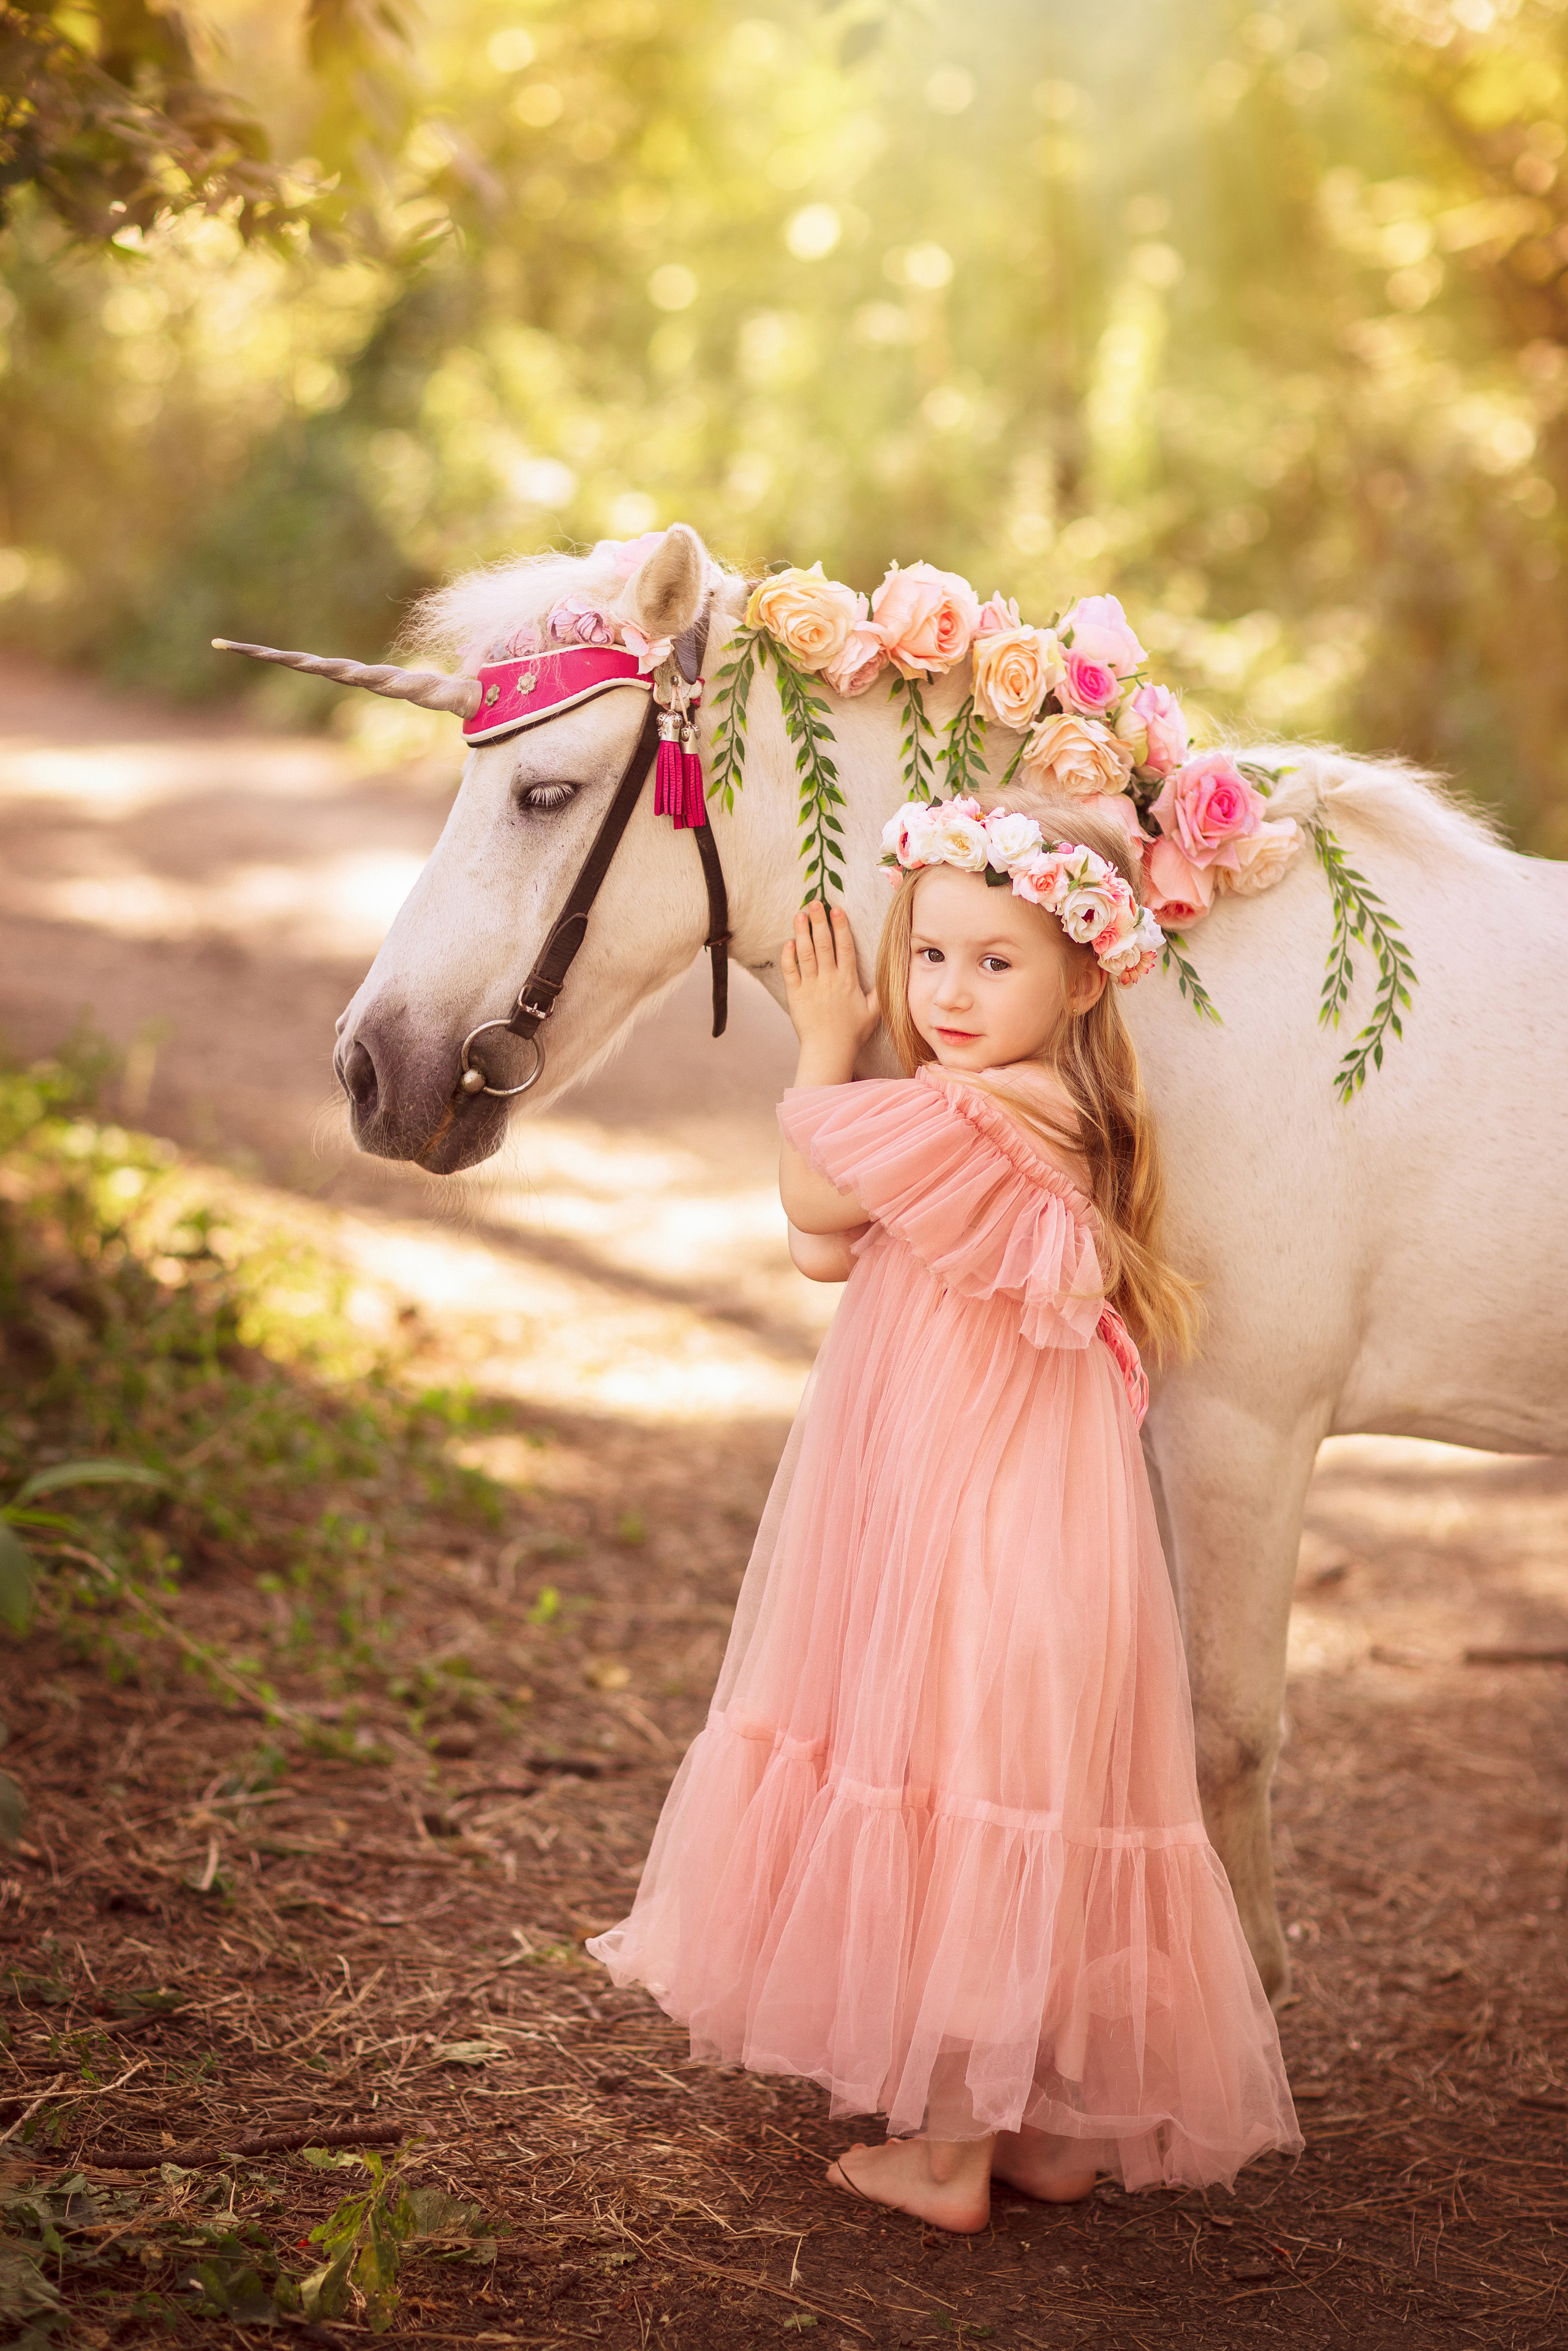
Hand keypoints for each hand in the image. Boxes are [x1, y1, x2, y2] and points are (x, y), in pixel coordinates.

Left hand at [781, 903, 879, 1083]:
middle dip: (819, 921)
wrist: (828, 1050)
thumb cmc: (852, 1033)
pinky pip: (791, 972)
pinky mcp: (796, 995)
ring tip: (799, 914)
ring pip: (806, 953)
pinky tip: (789, 942)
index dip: (840, 927)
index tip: (837, 910)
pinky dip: (789, 956)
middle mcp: (829, 980)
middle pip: (823, 944)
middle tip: (815, 902)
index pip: (844, 947)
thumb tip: (891, 974)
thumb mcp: (873, 1012)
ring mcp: (811, 986)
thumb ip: (880, 992)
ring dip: (802, 932)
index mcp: (848, 981)